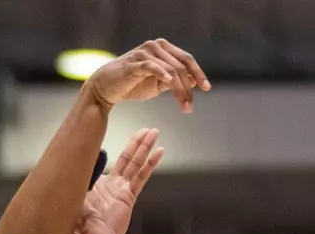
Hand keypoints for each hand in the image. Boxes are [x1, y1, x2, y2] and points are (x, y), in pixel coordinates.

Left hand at [81, 128, 164, 233]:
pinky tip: (159, 152)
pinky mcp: (128, 198)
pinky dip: (150, 164)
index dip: (111, 148)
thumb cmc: (76, 222)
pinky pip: (141, 177)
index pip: (103, 160)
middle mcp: (111, 184)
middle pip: (126, 158)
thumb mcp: (72, 196)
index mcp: (96, 183)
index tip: (116, 134)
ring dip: (144, 147)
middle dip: (136, 142)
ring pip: (135, 163)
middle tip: (146, 129)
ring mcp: (121, 190)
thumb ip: (76, 180)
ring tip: (154, 132)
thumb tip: (72, 161)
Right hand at [85, 39, 209, 112]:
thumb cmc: (133, 84)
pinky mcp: (134, 62)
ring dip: (180, 89)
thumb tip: (194, 82)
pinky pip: (152, 66)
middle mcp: (156, 46)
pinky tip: (169, 83)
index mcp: (164, 49)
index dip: (198, 73)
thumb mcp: (159, 84)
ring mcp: (145, 52)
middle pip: (181, 66)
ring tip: (184, 106)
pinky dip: (162, 73)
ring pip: (170, 70)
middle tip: (191, 106)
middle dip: (189, 87)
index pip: (186, 59)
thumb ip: (175, 82)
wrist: (107, 88)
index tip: (207, 88)